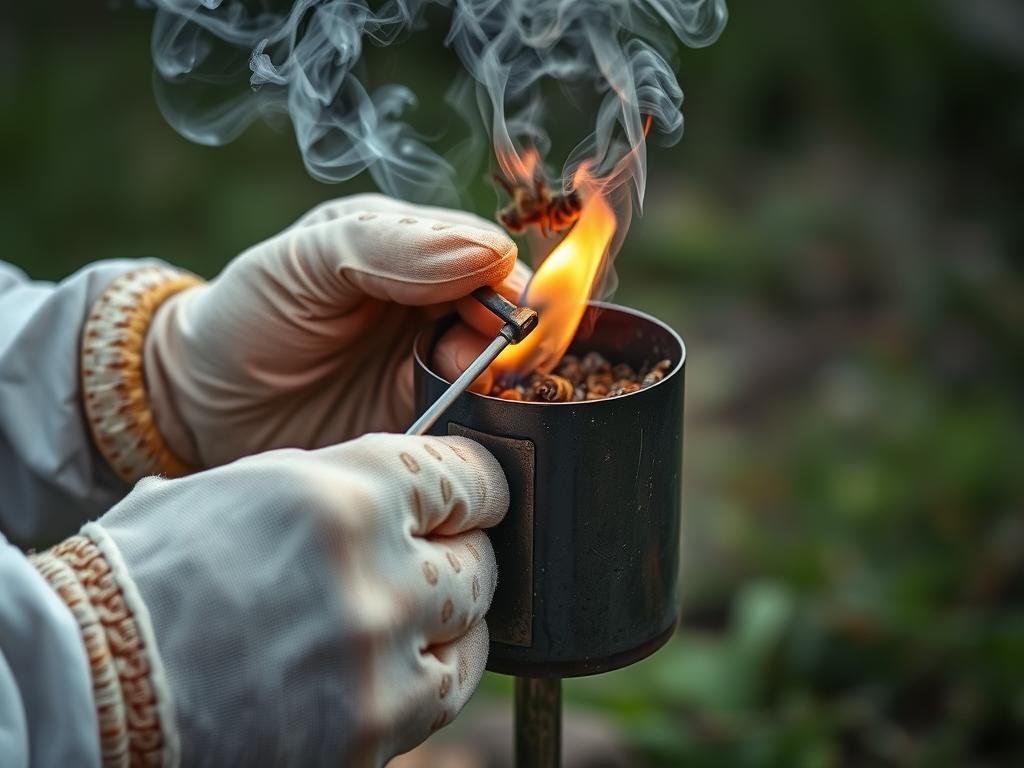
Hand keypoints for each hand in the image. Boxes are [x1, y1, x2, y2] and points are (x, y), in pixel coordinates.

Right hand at [77, 433, 507, 764]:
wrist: (85, 683)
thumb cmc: (146, 575)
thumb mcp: (245, 492)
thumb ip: (337, 491)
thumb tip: (390, 496)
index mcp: (345, 498)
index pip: (465, 480)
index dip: (479, 488)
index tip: (480, 499)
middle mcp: (378, 577)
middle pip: (479, 565)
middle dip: (464, 560)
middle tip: (441, 563)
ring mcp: (378, 666)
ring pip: (473, 639)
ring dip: (453, 626)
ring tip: (417, 621)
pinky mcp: (368, 737)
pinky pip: (435, 702)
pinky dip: (424, 683)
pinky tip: (389, 672)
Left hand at [145, 194, 528, 468]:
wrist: (203, 407)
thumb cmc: (248, 317)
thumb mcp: (307, 261)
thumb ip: (389, 247)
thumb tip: (488, 253)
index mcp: (409, 244)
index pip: (487, 254)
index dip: (500, 283)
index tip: (491, 315)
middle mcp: (432, 302)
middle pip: (507, 314)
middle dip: (507, 336)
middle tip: (478, 359)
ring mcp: (432, 363)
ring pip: (503, 370)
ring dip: (500, 382)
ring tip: (463, 391)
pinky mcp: (427, 418)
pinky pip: (477, 419)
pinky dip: (484, 422)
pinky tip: (463, 423)